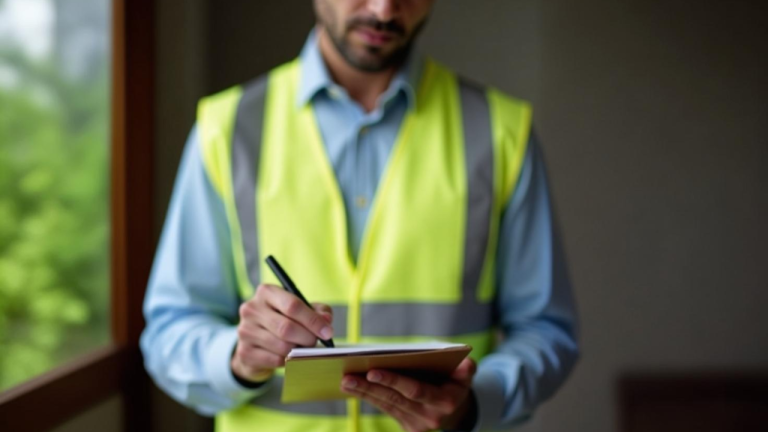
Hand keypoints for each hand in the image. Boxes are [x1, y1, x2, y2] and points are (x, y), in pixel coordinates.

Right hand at [231, 283, 332, 382]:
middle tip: (315, 343)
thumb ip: (317, 311)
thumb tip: (326, 321)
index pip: (293, 305)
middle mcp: (252, 309)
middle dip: (307, 338)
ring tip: (303, 348)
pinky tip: (289, 357)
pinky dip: (288, 361)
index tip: (327, 332)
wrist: (255, 341)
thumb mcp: (301, 310)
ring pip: (282, 346)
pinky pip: (275, 360)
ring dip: (298, 351)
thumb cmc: (283, 320)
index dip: (313, 320)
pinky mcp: (245, 352)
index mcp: (266, 292)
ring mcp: (245, 330)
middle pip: (287, 327)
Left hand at [341, 358, 477, 431]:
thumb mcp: (466, 375)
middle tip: (348, 377)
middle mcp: (429, 417)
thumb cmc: (457, 384)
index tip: (373, 370)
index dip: (393, 381)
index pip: (414, 390)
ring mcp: (417, 425)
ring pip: (387, 405)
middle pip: (394, 399)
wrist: (457, 412)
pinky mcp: (407, 428)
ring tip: (345, 381)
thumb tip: (464, 362)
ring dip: (364, 393)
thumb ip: (466, 369)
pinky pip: (386, 410)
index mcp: (444, 401)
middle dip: (370, 387)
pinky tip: (354, 388)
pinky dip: (370, 398)